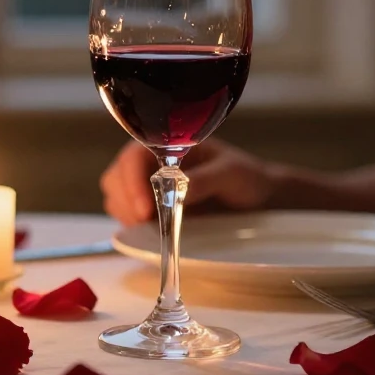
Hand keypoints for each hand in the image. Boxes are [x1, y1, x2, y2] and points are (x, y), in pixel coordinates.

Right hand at [100, 138, 275, 226]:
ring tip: (155, 226)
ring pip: (116, 199)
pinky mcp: (150, 209)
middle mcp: (150, 163)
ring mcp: (147, 187)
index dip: (132, 182)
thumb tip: (176, 188)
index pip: (132, 158)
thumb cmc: (246, 178)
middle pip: (116, 178)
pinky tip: (153, 230)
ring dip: (128, 215)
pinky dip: (132, 225)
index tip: (145, 209)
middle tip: (148, 221)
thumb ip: (204, 178)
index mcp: (166, 145)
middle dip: (127, 201)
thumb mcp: (230, 173)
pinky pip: (126, 216)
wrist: (258, 198)